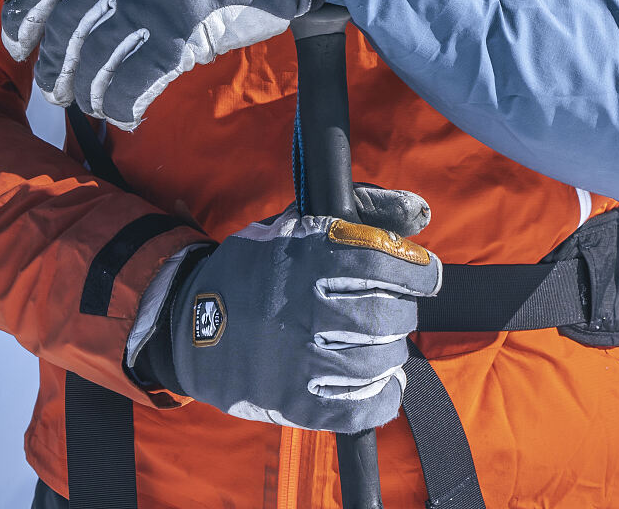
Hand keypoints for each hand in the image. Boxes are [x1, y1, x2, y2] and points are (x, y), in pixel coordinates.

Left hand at [0, 0, 359, 129]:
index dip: (23, 15)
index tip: (17, 44)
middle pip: (66, 25)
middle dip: (54, 66)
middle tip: (55, 89)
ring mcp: (151, 0)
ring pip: (96, 58)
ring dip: (86, 90)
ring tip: (89, 104)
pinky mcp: (182, 32)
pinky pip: (136, 79)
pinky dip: (123, 103)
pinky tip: (126, 115)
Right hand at [136, 185, 440, 432]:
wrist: (191, 326)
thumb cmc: (256, 269)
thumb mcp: (298, 223)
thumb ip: (363, 210)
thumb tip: (421, 211)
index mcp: (305, 256)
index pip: (382, 262)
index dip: (418, 270)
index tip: (427, 273)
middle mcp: (303, 308)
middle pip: (385, 315)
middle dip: (404, 311)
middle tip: (397, 308)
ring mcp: (298, 361)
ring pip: (376, 362)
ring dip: (393, 352)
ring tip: (384, 343)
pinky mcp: (294, 404)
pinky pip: (358, 409)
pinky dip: (383, 396)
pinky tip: (383, 383)